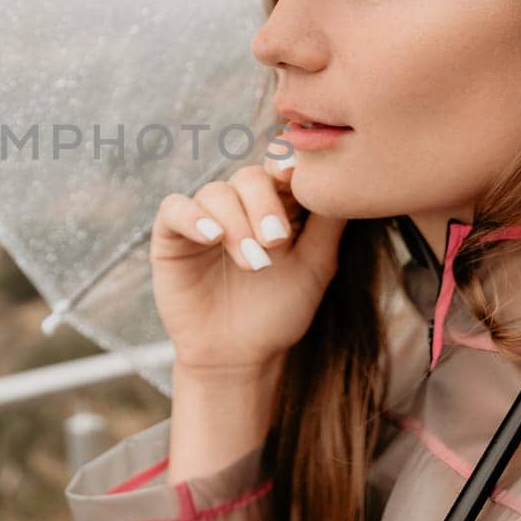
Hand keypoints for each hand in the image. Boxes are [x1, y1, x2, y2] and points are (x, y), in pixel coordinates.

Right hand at [149, 155, 346, 379]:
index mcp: (274, 205)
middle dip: (264, 204)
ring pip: (215, 192)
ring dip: (236, 222)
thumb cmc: (278, 313)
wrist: (238, 357)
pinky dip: (193, 217)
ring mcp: (203, 218)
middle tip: (276, 240)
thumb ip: (329, 224)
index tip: (291, 173)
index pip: (277, 169)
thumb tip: (349, 182)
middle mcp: (237, 205)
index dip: (284, 163)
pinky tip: (212, 237)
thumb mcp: (315, 267)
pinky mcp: (171, 235)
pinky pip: (174, 208)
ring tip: (252, 263)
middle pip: (248, 176)